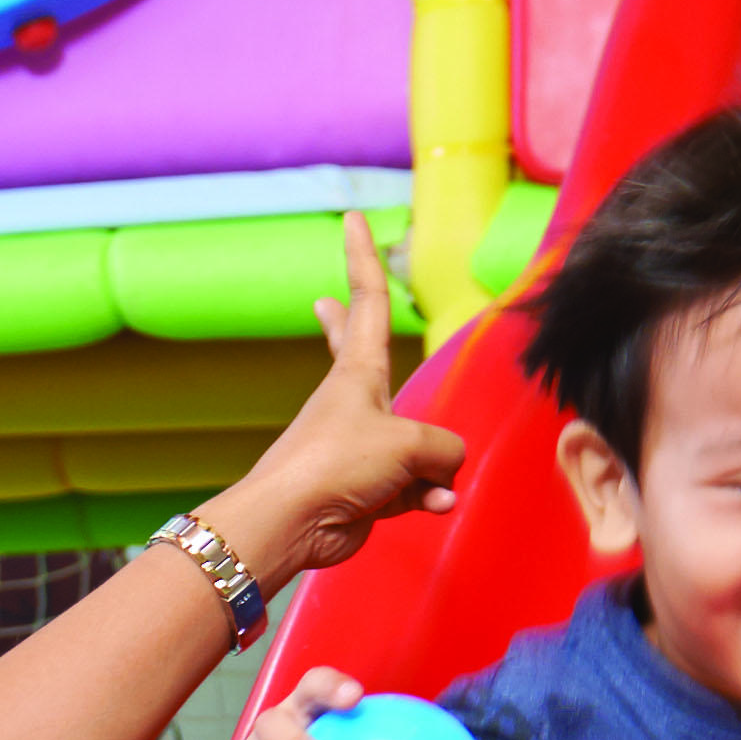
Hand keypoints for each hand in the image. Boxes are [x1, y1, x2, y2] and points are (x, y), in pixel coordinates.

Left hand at [211, 211, 471, 586]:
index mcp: (358, 372)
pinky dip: (427, 496)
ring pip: (415, 442)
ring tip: (422, 484)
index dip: (364, 257)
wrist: (295, 521)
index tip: (353, 219)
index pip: (367, 300)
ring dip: (432, 466)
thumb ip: (443, 447)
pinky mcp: (369, 488)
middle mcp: (357, 403)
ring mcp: (362, 445)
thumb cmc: (339, 464)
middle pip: (363, 353)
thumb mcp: (409, 444)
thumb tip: (445, 471)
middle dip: (349, 326)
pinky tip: (432, 504)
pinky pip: (415, 486)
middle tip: (330, 300)